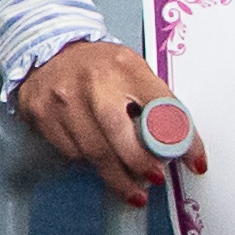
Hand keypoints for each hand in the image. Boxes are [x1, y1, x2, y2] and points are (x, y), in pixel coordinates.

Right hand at [15, 37, 194, 203]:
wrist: (50, 49)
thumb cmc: (99, 66)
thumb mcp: (133, 72)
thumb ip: (157, 104)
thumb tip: (183, 148)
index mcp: (125, 66)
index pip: (161, 105)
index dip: (179, 139)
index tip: (192, 164)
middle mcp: (93, 80)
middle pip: (119, 135)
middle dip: (139, 165)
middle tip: (153, 179)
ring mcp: (63, 97)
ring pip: (93, 152)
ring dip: (115, 175)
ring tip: (129, 184)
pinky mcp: (41, 112)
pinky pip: (71, 152)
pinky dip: (87, 162)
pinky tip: (96, 159)